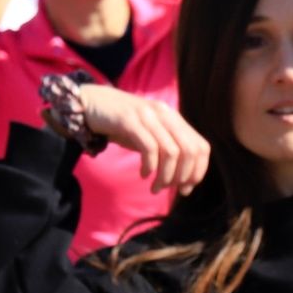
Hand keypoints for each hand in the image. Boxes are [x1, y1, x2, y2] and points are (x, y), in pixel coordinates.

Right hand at [78, 86, 210, 194]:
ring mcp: (148, 116)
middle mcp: (166, 114)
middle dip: (184, 176)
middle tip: (171, 189)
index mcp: (175, 119)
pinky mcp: (129, 120)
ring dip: (165, 176)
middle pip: (190, 151)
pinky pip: (149, 148)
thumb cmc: (123, 125)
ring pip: (171, 152)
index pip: (201, 147)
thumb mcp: (151, 135)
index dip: (198, 171)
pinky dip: (150, 166)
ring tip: (155, 187)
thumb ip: (168, 151)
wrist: (90, 103)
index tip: (186, 188)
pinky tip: (143, 175)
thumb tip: (184, 181)